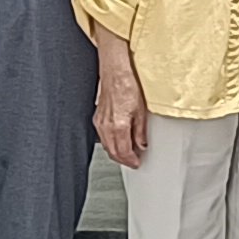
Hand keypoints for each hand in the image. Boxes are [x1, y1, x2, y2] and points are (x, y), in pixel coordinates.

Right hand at [90, 54, 148, 168]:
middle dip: (123, 160)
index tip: (137, 163)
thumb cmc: (128, 88)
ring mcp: (100, 124)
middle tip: (133, 162)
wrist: (115, 75)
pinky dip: (110, 144)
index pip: (124, 151)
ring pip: (107, 146)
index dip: (131, 160)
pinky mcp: (97, 119)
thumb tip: (141, 145)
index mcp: (119, 126)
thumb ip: (140, 132)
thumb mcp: (140, 112)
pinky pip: (102, 138)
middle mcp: (106, 127)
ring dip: (116, 153)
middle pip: (113, 152)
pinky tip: (117, 143)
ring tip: (127, 154)